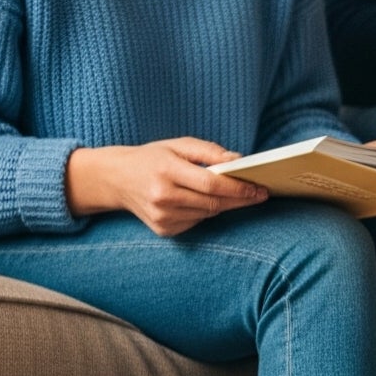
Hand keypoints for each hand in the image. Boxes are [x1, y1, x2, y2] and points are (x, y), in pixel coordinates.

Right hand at [64, 140, 267, 237]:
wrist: (116, 179)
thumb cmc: (152, 158)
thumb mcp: (178, 145)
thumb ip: (209, 151)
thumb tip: (239, 160)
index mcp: (167, 171)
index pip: (211, 184)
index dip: (239, 188)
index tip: (259, 188)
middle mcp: (163, 197)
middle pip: (214, 202)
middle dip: (240, 199)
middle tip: (260, 193)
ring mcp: (162, 217)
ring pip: (208, 214)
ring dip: (224, 204)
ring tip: (236, 194)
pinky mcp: (163, 230)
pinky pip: (197, 221)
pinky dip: (205, 211)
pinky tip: (202, 201)